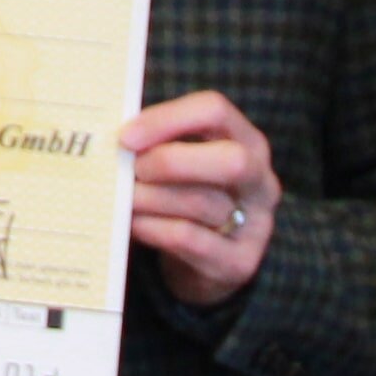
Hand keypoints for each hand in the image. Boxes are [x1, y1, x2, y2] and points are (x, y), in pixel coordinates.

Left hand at [123, 89, 278, 307]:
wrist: (209, 265)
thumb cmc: (189, 199)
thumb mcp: (185, 166)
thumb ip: (160, 145)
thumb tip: (114, 138)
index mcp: (247, 142)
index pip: (214, 111)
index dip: (168, 119)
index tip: (126, 135)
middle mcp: (262, 181)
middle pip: (230, 159)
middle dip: (170, 161)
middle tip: (132, 170)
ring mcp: (256, 225)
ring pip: (202, 202)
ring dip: (151, 197)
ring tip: (120, 197)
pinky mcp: (238, 263)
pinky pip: (188, 239)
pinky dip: (152, 227)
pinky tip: (131, 224)